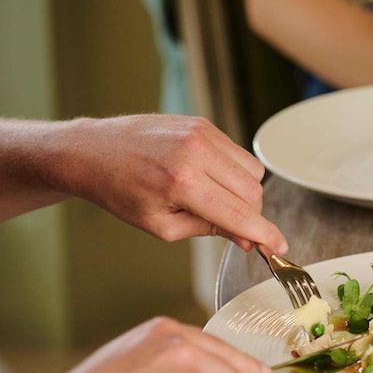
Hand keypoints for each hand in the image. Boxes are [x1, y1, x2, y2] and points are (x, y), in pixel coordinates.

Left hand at [55, 114, 287, 253]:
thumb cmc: (120, 192)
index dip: (265, 235)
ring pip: (253, 172)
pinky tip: (208, 178)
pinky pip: (238, 153)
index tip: (280, 248)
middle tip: (233, 228)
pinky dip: (233, 172)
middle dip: (251, 215)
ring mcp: (201, 133)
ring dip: (245, 193)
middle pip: (254, 193)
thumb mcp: (162, 225)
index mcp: (182, 184)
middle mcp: (196, 153)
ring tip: (215, 200)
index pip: (240, 215)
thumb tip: (249, 238)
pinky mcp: (203, 124)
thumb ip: (210, 231)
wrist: (92, 151)